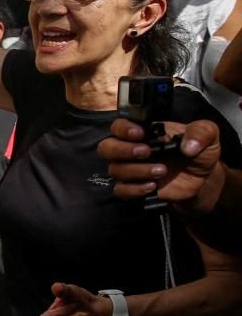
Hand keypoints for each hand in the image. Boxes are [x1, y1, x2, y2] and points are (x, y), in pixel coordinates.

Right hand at [99, 118, 224, 211]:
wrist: (204, 180)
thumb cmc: (200, 152)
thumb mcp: (208, 135)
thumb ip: (201, 132)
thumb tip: (187, 146)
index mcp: (145, 132)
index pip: (119, 125)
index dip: (123, 128)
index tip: (140, 134)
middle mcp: (132, 149)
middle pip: (106, 147)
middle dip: (122, 150)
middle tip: (146, 152)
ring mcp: (131, 169)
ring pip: (115, 169)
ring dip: (137, 171)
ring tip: (162, 171)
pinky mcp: (134, 187)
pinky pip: (120, 190)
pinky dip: (135, 189)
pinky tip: (153, 187)